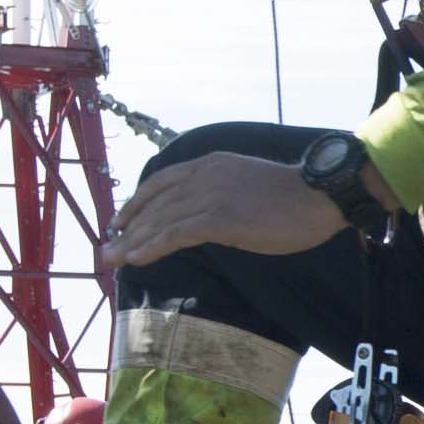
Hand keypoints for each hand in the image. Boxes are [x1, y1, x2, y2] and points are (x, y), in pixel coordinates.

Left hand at [114, 148, 361, 266]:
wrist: (317, 196)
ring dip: (132, 242)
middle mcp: (203, 175)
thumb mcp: (244, 184)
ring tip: (112, 260)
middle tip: (106, 249)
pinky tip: (137, 259)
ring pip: (160, 220)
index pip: (160, 182)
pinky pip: (176, 234)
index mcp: (208, 164)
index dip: (136, 204)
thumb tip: (203, 216)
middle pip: (154, 203)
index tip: (119, 223)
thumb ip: (219, 193)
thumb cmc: (290, 197)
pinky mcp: (220, 218)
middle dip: (126, 228)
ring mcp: (211, 195)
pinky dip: (153, 247)